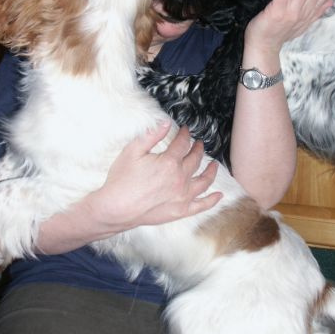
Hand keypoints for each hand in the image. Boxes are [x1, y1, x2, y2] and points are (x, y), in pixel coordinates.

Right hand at [89, 123, 221, 232]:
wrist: (116, 208)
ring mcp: (182, 196)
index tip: (186, 130)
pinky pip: (201, 205)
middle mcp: (180, 178)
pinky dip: (212, 200)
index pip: (183, 144)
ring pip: (204, 181)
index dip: (185, 135)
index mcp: (169, 162)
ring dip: (211, 171)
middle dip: (198, 149)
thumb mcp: (132, 151)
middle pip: (195, 160)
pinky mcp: (180, 211)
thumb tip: (166, 123)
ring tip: (214, 165)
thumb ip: (151, 135)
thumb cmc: (121, 180)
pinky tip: (219, 195)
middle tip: (199, 144)